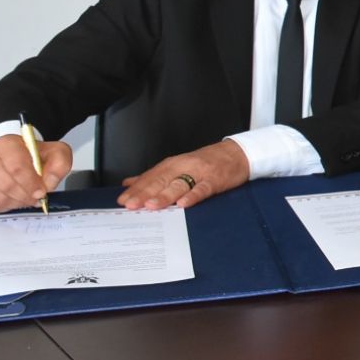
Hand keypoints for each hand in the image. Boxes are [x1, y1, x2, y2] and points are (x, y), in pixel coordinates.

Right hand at [0, 135, 72, 213]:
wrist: (10, 153)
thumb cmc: (29, 154)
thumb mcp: (54, 152)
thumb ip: (60, 164)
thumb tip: (49, 183)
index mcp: (6, 143)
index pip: (16, 167)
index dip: (31, 184)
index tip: (41, 192)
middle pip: (6, 185)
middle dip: (24, 196)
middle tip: (34, 199)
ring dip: (14, 203)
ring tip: (23, 199)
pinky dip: (0, 207)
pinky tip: (10, 200)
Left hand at [118, 141, 249, 209]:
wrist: (236, 153)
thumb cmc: (206, 162)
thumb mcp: (178, 165)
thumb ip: (154, 175)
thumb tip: (129, 183)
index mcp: (173, 164)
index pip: (151, 176)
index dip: (137, 188)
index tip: (122, 200)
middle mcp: (184, 166)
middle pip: (162, 180)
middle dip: (145, 193)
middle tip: (130, 205)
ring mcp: (200, 173)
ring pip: (180, 184)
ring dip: (165, 194)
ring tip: (151, 205)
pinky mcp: (215, 180)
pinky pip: (203, 189)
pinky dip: (193, 195)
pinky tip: (183, 203)